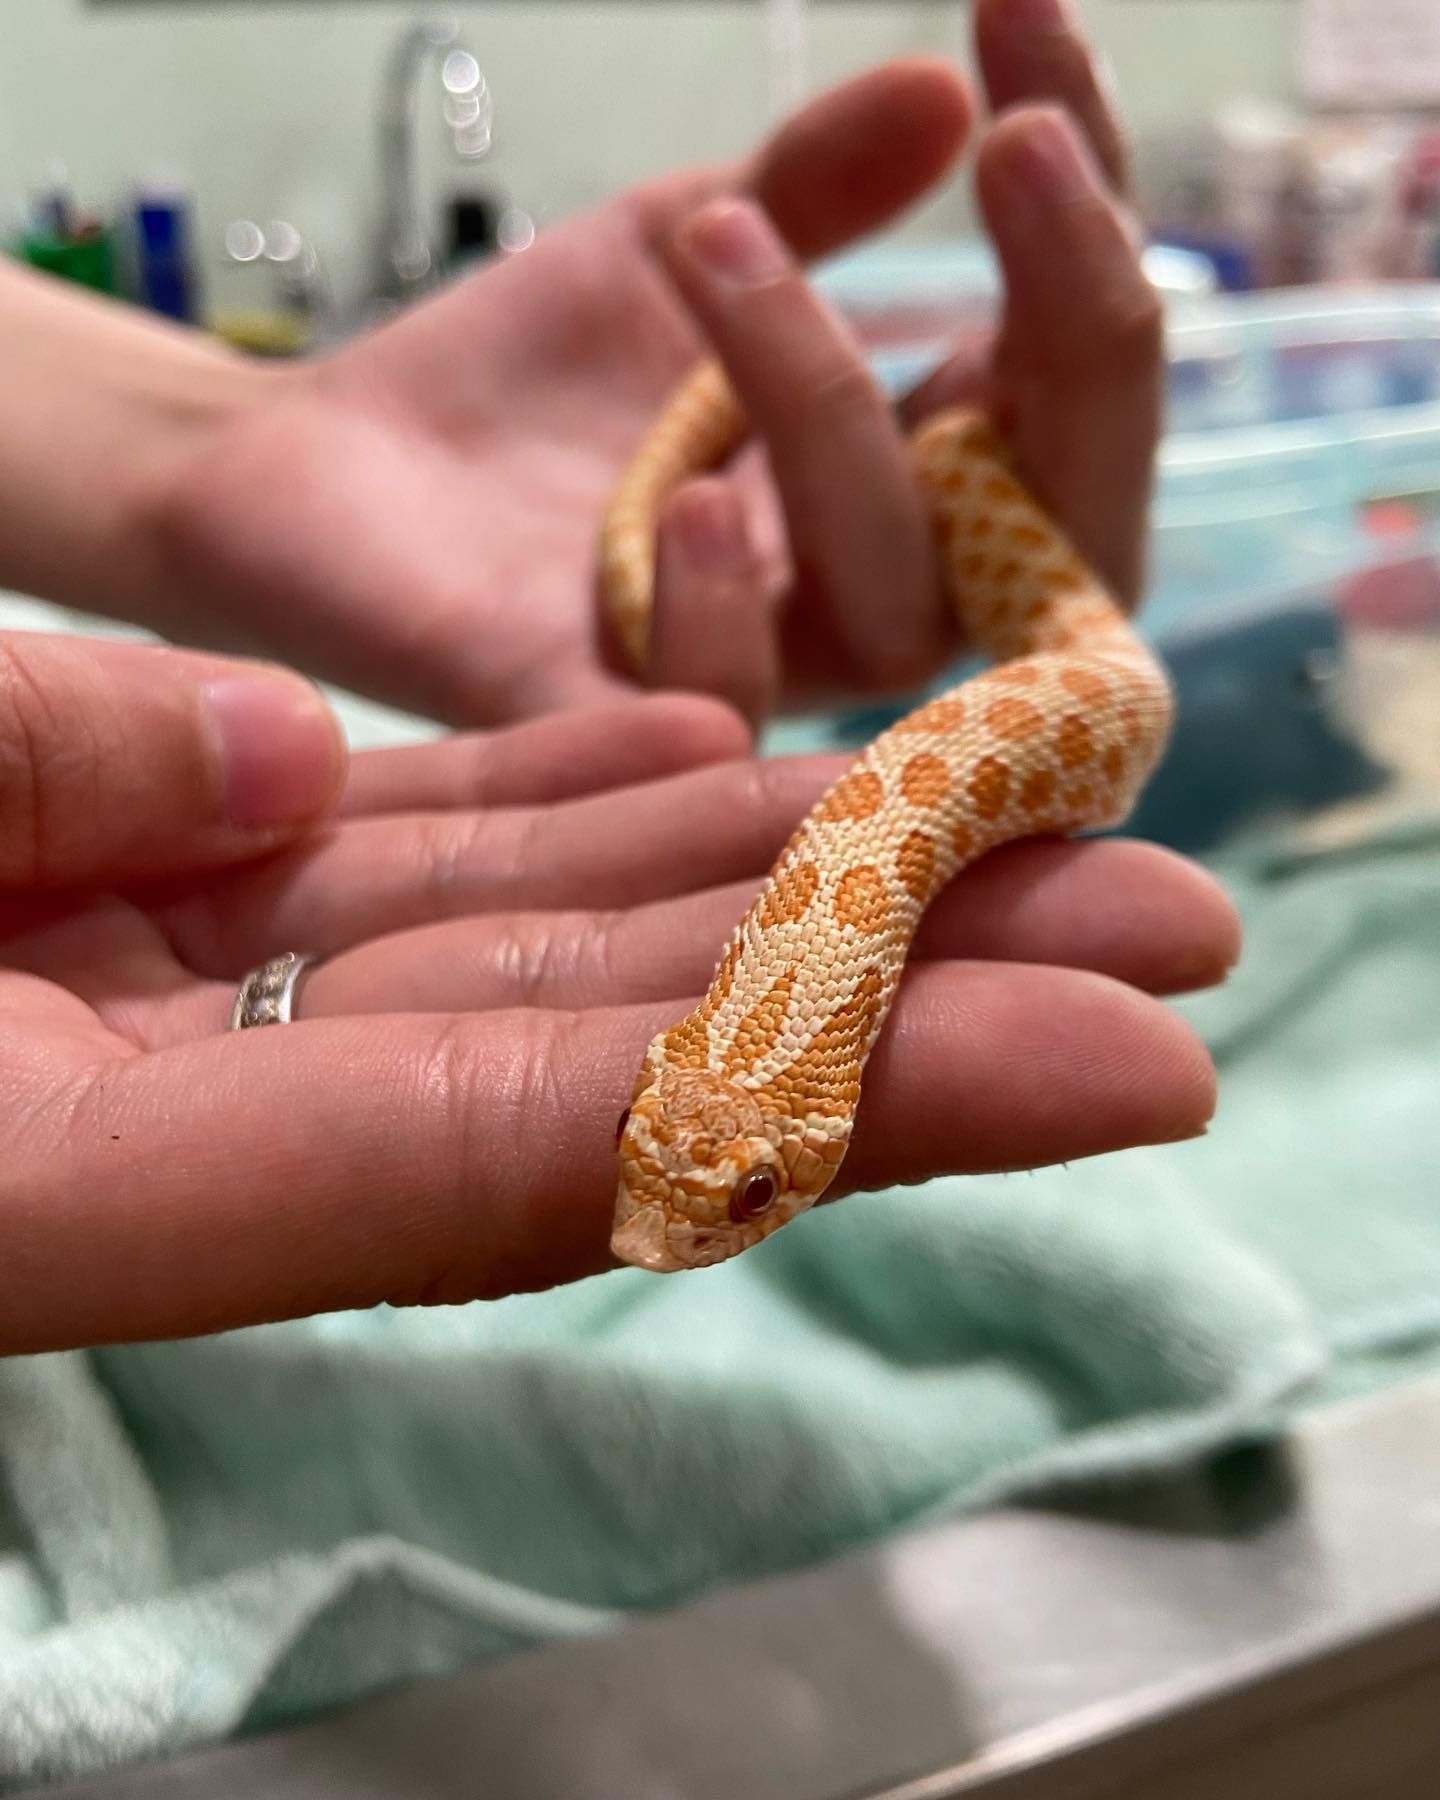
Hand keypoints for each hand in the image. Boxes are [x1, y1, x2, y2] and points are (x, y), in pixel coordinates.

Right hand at [0, 635, 1235, 1353]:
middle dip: (913, 992)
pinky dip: (570, 807)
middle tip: (1172, 932)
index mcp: (91, 1180)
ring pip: (546, 935)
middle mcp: (193, 1109)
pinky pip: (408, 857)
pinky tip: (722, 762)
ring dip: (789, 879)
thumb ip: (5, 799)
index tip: (1124, 1066)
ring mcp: (190, 999)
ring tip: (1017, 819)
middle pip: (623, 1057)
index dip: (862, 1106)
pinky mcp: (158, 897)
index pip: (561, 1149)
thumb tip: (272, 760)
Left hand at [140, 0, 1151, 727]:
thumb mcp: (682, 240)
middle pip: (1069, 534)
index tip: (1029, 24)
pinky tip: (684, 501)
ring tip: (722, 244)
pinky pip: (726, 718)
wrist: (318, 465)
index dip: (1094, 224)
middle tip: (1019, 152)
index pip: (1073, 385)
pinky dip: (721, 612)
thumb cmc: (526, 374)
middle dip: (1079, 337)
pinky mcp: (618, 730)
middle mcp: (864, 588)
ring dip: (836, 414)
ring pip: (900, 614)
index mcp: (910, 476)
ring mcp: (754, 668)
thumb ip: (816, 187)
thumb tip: (951, 88)